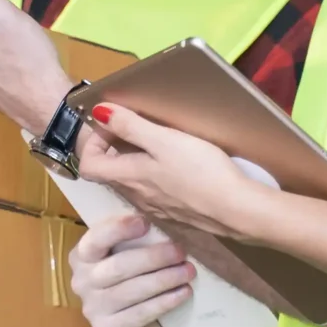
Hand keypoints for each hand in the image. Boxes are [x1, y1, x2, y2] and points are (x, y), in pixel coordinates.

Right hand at [69, 211, 193, 326]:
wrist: (137, 326)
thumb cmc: (133, 279)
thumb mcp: (127, 254)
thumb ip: (134, 240)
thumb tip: (162, 219)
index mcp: (82, 256)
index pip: (95, 239)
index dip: (118, 230)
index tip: (145, 222)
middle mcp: (81, 282)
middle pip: (118, 266)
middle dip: (153, 257)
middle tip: (181, 251)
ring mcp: (93, 309)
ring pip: (131, 290)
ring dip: (164, 279)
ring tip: (188, 271)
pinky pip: (140, 313)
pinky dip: (165, 301)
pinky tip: (183, 293)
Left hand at [78, 103, 274, 238]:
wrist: (238, 210)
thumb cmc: (200, 171)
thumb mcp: (164, 141)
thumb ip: (130, 126)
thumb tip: (97, 112)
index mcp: (129, 178)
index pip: (88, 166)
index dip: (92, 143)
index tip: (111, 127)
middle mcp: (137, 197)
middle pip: (111, 173)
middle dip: (115, 148)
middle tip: (135, 127)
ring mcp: (157, 209)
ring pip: (134, 183)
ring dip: (137, 162)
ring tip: (159, 143)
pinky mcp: (178, 213)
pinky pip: (155, 193)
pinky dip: (156, 176)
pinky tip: (179, 167)